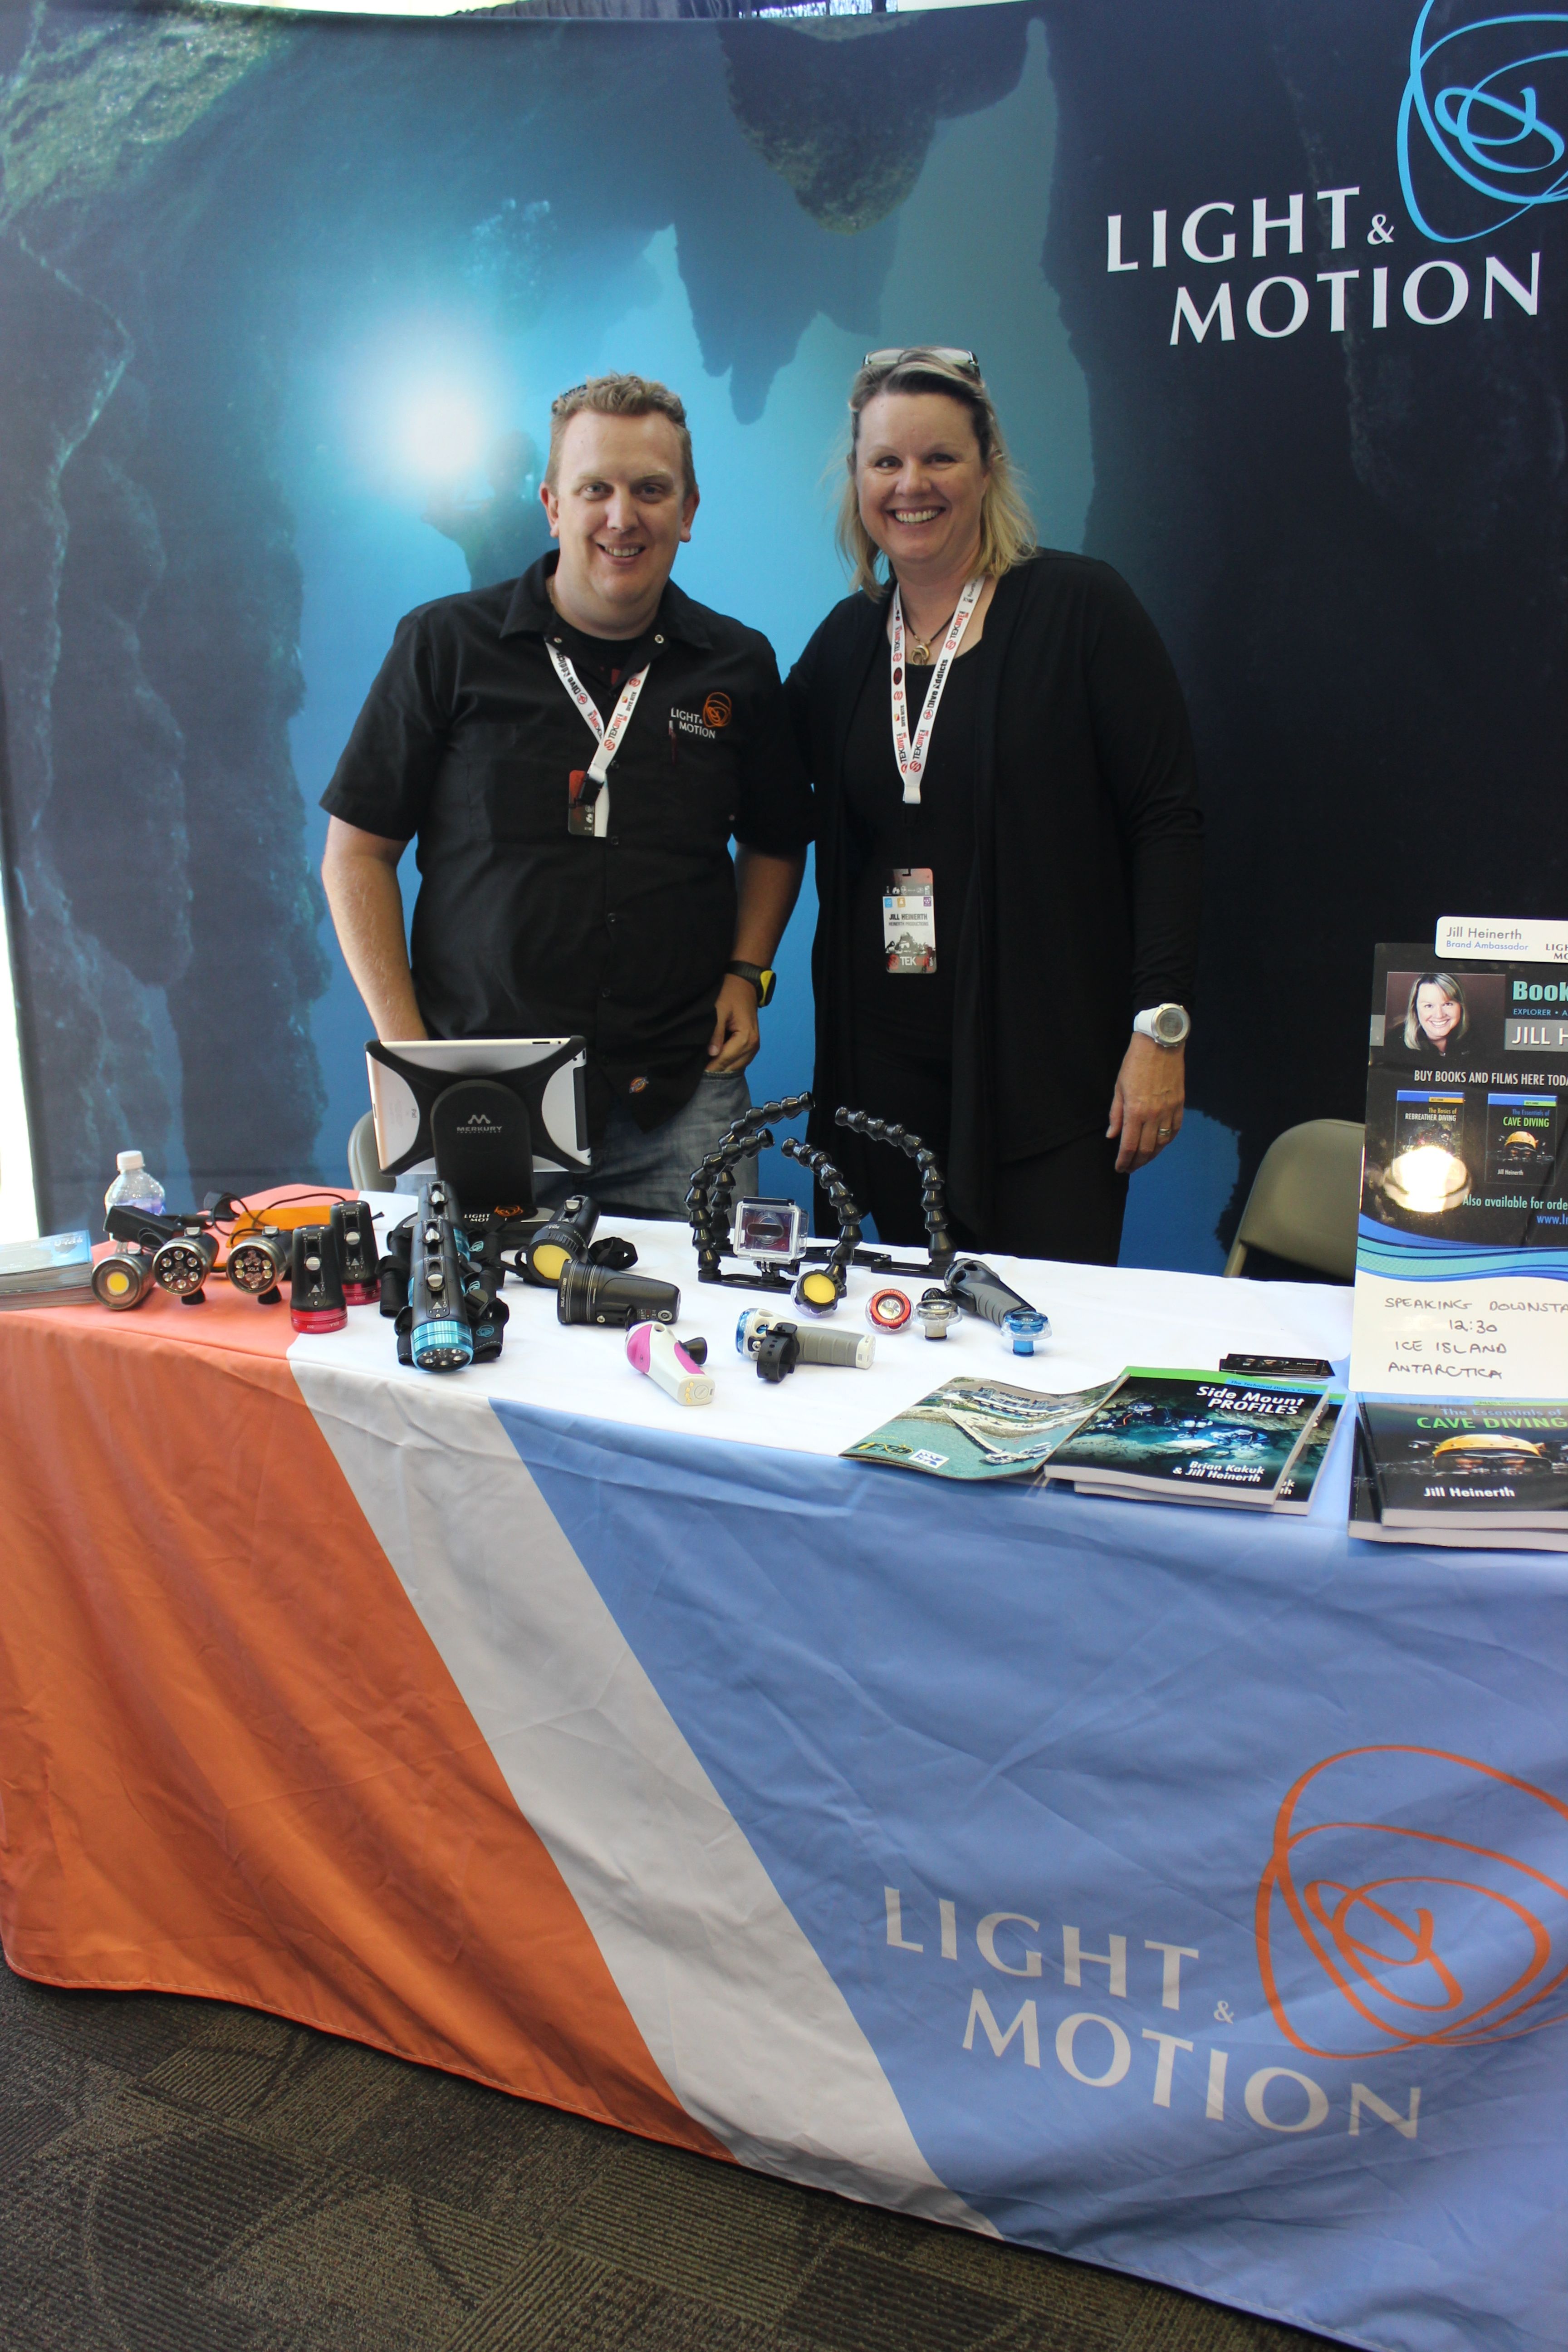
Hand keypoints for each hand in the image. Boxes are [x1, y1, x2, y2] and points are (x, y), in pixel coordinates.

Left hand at [707, 973, 760, 1072]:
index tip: (696, 1070)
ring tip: (705, 1066)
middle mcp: (753, 1046)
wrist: (743, 984)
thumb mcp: (719, 1010)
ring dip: (722, 1066)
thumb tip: (712, 1054)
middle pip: (732, 1067)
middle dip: (716, 1068)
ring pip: (736, 1066)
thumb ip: (716, 1032)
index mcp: (746, 1038)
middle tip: (697, 1069)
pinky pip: (739, 1060)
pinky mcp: (751, 1045)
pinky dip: (728, 1062)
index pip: (725, 1060)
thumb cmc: (730, 994)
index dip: (710, 1066)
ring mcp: (754, 1046)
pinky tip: (716, 1061)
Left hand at [1107, 1035, 1184, 1173]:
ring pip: (1162, 1143)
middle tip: (1130, 1168)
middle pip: (1146, 1149)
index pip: (1129, 1146)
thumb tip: (1112, 1136)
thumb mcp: (1119, 1088)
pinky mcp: (1180, 1105)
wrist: (1160, 1044)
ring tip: (1143, 1160)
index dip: (1124, 1160)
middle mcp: (1153, 1115)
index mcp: (1134, 1111)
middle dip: (1137, 1162)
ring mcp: (1169, 1111)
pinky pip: (1174, 1131)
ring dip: (1152, 1156)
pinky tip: (1159, 1145)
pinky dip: (1166, 1142)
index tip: (1119, 1168)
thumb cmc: (1134, 1064)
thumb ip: (1116, 1114)